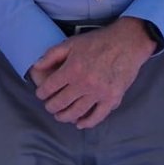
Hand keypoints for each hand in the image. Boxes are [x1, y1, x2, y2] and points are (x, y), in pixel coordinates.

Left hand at [30, 17, 157, 128]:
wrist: (127, 42)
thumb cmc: (98, 41)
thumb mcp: (71, 42)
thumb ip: (52, 55)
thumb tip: (35, 67)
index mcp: (72, 69)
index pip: (49, 88)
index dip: (42, 93)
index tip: (41, 94)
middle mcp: (84, 84)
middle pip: (60, 103)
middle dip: (51, 106)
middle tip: (50, 106)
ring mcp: (99, 93)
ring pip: (76, 113)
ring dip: (64, 116)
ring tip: (60, 115)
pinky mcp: (112, 98)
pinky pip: (97, 117)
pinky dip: (86, 123)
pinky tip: (79, 123)